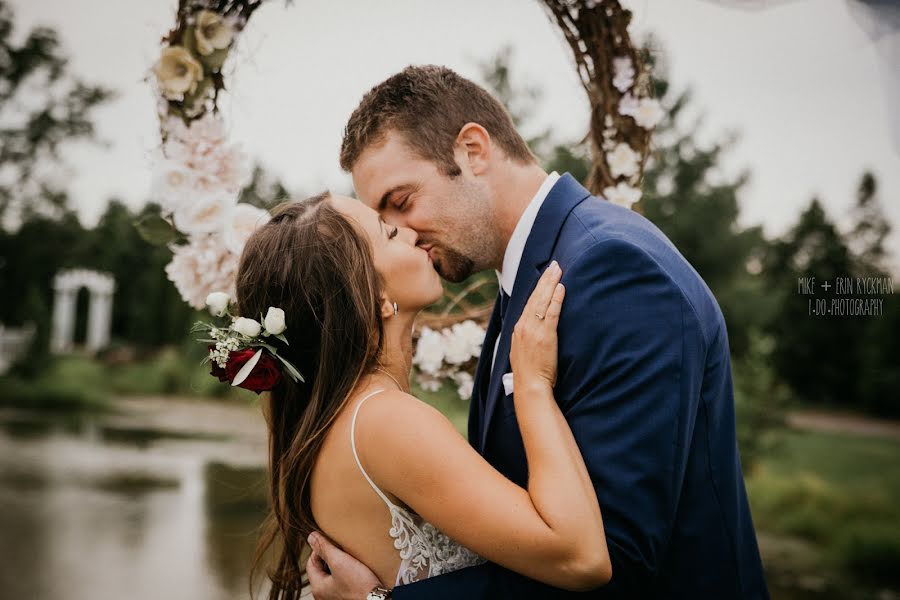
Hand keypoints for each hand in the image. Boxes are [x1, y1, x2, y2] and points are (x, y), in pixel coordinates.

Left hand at [306, 531, 382, 599]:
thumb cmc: (360, 587)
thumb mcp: (339, 561)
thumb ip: (324, 548)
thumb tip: (311, 537)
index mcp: (318, 587)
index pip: (311, 562)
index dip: (319, 549)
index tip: (330, 542)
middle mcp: (324, 595)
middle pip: (321, 569)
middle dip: (329, 557)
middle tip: (340, 549)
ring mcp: (335, 597)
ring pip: (331, 574)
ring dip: (338, 564)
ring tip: (348, 558)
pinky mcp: (346, 596)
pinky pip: (341, 580)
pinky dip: (346, 572)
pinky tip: (354, 569)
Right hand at [510, 260, 565, 389]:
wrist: (530, 385)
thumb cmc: (529, 373)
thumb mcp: (523, 350)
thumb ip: (528, 337)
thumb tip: (535, 329)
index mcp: (519, 328)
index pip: (529, 302)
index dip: (538, 287)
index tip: (545, 275)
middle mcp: (524, 325)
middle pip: (535, 297)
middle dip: (545, 279)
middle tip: (554, 265)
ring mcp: (533, 329)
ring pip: (542, 301)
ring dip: (551, 283)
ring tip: (558, 270)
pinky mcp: (545, 335)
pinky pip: (552, 313)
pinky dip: (556, 299)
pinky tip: (561, 288)